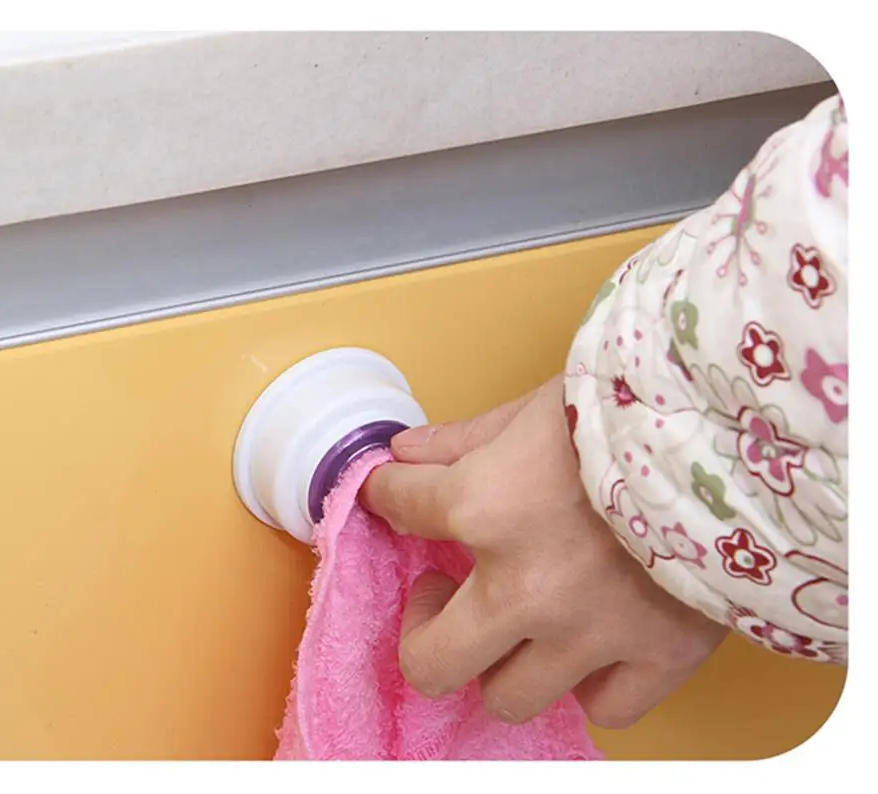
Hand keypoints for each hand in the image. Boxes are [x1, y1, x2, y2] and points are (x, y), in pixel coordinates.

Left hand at [361, 374, 727, 728]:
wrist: (742, 426)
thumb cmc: (634, 405)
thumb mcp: (535, 406)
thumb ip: (462, 439)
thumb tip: (405, 453)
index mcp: (485, 506)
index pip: (400, 506)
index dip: (389, 496)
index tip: (397, 496)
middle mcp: (526, 585)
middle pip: (430, 661)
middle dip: (421, 629)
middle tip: (441, 595)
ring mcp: (591, 632)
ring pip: (508, 697)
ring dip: (502, 660)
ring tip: (518, 620)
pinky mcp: (658, 655)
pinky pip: (604, 709)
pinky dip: (590, 683)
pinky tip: (591, 644)